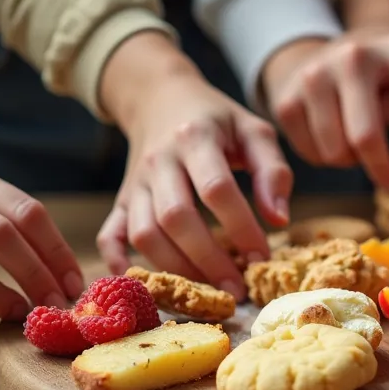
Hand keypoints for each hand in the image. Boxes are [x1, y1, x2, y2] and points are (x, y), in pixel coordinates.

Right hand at [96, 33, 292, 300]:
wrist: (161, 97)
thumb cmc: (218, 120)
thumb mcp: (254, 131)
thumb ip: (273, 172)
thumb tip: (279, 220)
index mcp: (195, 137)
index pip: (216, 188)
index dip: (241, 227)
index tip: (262, 257)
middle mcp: (159, 161)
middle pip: (176, 217)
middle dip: (208, 260)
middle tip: (237, 290)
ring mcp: (134, 182)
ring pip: (144, 232)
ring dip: (176, 268)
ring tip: (208, 292)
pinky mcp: (121, 199)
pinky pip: (109, 234)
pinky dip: (121, 262)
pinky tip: (147, 283)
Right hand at [261, 25, 388, 192]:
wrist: (342, 52)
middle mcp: (356, 55)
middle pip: (365, 136)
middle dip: (381, 170)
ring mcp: (316, 73)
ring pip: (335, 150)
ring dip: (352, 162)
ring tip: (362, 144)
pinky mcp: (288, 97)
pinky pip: (310, 153)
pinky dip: (326, 158)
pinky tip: (337, 138)